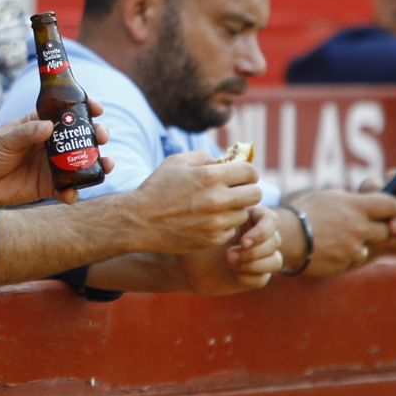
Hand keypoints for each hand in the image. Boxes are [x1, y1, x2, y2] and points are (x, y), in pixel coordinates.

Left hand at [0, 103, 112, 206]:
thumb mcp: (4, 139)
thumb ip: (25, 133)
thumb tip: (48, 126)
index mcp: (39, 125)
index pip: (66, 113)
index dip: (84, 108)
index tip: (98, 108)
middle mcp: (50, 145)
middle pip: (80, 138)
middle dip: (96, 136)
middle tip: (102, 137)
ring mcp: (50, 166)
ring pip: (80, 164)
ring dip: (96, 163)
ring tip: (105, 165)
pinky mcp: (47, 187)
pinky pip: (65, 190)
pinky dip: (72, 192)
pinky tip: (72, 193)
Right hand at [126, 153, 263, 254]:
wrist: (140, 221)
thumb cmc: (157, 188)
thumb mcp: (176, 162)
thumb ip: (204, 157)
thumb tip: (225, 161)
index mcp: (210, 176)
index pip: (251, 172)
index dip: (247, 172)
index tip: (240, 175)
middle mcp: (218, 200)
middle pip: (256, 194)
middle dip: (247, 190)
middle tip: (235, 191)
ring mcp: (217, 222)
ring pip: (244, 213)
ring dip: (235, 209)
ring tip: (216, 206)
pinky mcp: (213, 239)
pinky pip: (231, 230)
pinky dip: (223, 225)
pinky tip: (206, 220)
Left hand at [179, 204, 282, 295]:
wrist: (185, 266)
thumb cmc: (190, 240)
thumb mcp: (202, 227)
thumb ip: (220, 219)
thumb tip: (237, 220)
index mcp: (248, 217)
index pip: (272, 219)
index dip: (263, 232)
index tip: (243, 242)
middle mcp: (257, 235)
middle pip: (276, 240)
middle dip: (255, 251)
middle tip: (230, 255)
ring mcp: (258, 256)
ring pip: (276, 260)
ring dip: (254, 264)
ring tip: (230, 263)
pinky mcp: (255, 275)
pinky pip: (264, 278)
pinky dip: (249, 278)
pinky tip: (234, 275)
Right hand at [286, 188, 395, 276]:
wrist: (286, 238)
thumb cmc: (304, 212)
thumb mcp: (329, 198)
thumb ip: (353, 202)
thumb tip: (369, 203)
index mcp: (356, 207)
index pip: (393, 205)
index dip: (392, 207)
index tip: (385, 208)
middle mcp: (360, 227)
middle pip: (389, 228)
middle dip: (380, 227)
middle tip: (364, 225)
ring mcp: (355, 247)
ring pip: (372, 245)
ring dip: (362, 243)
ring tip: (340, 237)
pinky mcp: (347, 263)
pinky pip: (356, 258)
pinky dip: (348, 254)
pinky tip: (331, 248)